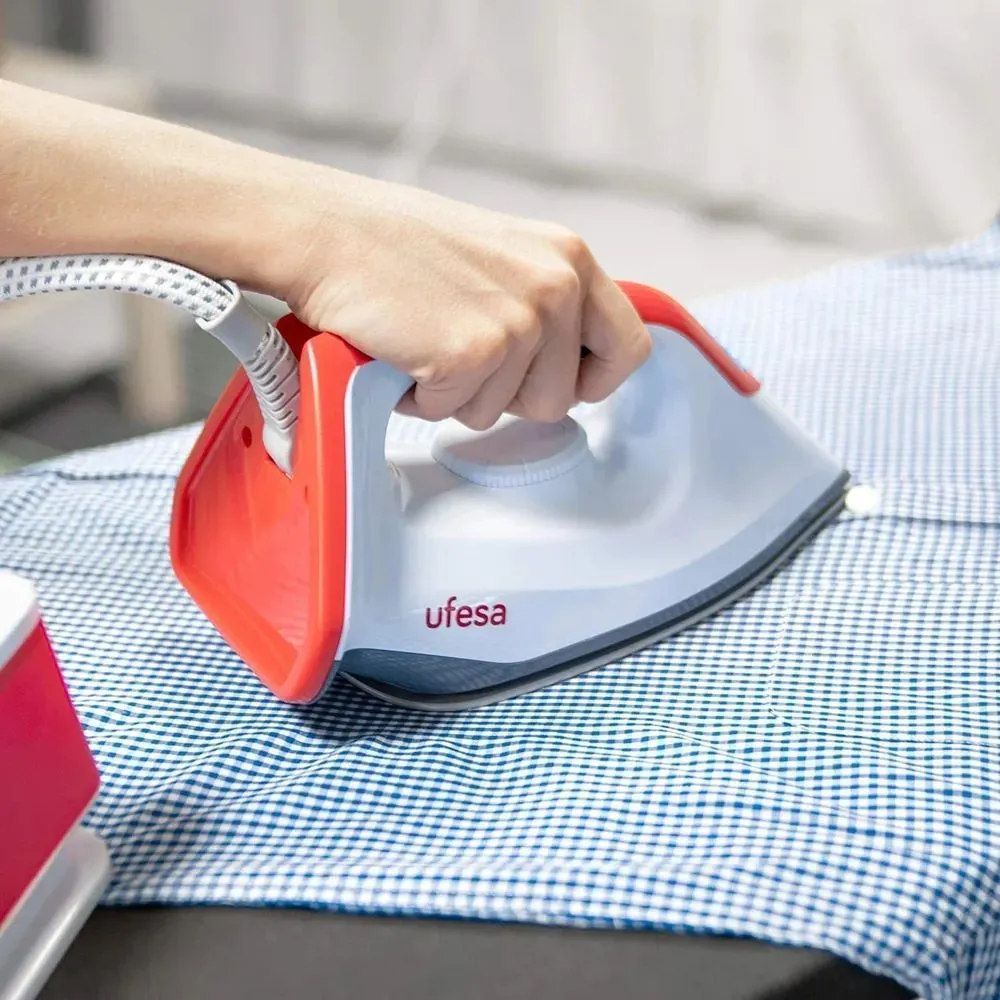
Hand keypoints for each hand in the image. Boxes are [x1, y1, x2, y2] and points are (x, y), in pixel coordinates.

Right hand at [283, 175, 651, 428]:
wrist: (326, 233)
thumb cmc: (396, 245)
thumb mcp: (502, 257)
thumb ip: (545, 301)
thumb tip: (565, 364)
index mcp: (569, 258)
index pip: (628, 348)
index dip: (592, 380)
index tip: (558, 383)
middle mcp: (556, 286)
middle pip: (559, 399)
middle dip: (506, 394)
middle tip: (457, 350)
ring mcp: (519, 322)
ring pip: (502, 413)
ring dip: (457, 393)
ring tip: (423, 339)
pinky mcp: (474, 353)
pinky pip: (455, 412)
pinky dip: (421, 396)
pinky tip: (403, 350)